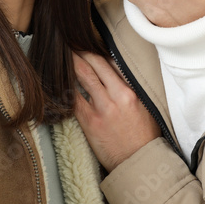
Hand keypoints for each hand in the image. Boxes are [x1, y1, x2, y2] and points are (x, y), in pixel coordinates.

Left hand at [72, 51, 160, 171]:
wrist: (139, 162)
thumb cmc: (143, 136)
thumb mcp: (145, 108)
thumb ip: (132, 89)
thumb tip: (117, 73)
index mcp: (132, 91)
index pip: (112, 63)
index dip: (98, 51)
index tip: (88, 43)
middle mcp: (117, 95)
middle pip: (95, 65)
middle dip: (81, 50)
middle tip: (69, 41)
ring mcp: (102, 108)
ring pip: (83, 77)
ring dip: (71, 63)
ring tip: (62, 53)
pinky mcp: (90, 121)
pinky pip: (74, 98)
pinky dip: (66, 87)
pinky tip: (59, 79)